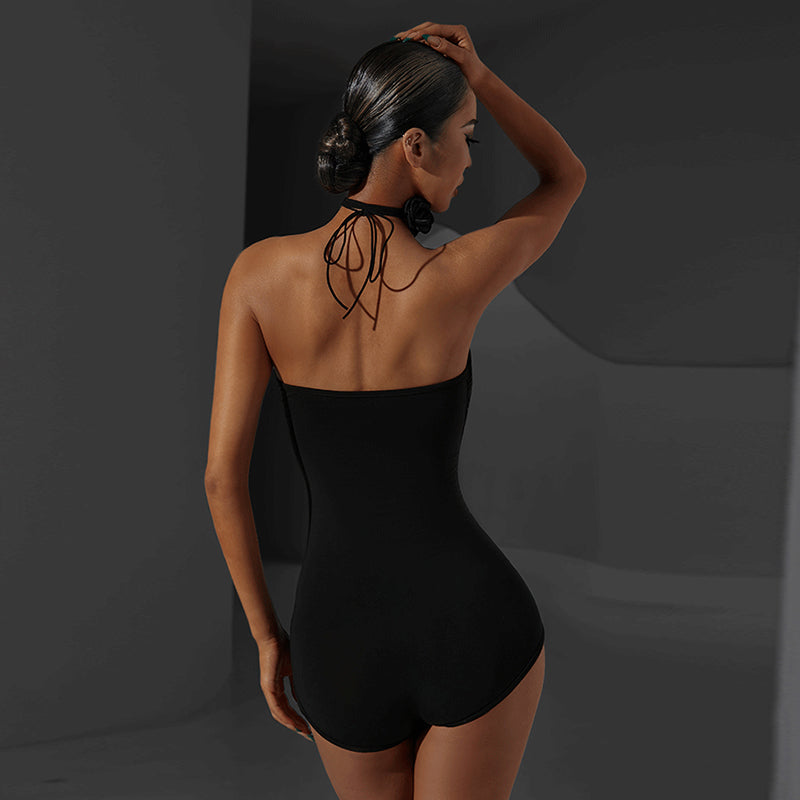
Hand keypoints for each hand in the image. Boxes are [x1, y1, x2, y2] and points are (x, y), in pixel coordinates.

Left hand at [257, 625, 313, 742]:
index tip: (307, 724)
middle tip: (307, 733)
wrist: (273, 636)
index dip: (297, 716)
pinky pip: (276, 707)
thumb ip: (297, 683)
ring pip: (279, 713)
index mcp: (278, 684)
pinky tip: (293, 723)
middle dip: (296, 724)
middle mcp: (273, 689)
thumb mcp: (295, 668)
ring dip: (291, 723)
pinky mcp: (268, 687)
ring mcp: (269, 689)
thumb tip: (303, 697)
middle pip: (283, 713)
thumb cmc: (284, 647)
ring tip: (302, 730)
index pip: (287, 706)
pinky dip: (285, 717)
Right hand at [393, 22, 486, 86]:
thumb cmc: (472, 71)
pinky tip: (407, 44)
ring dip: (413, 35)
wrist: (477, 79)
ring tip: (398, 39)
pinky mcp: (443, 45)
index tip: (409, 37)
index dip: (421, 32)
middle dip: (413, 31)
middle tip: (399, 37)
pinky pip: (427, 41)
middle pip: (429, 27)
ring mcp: (447, 38)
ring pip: (426, 33)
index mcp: (458, 31)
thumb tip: (430, 39)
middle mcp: (452, 32)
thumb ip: (447, 48)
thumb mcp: (461, 59)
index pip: (436, 28)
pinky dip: (417, 42)